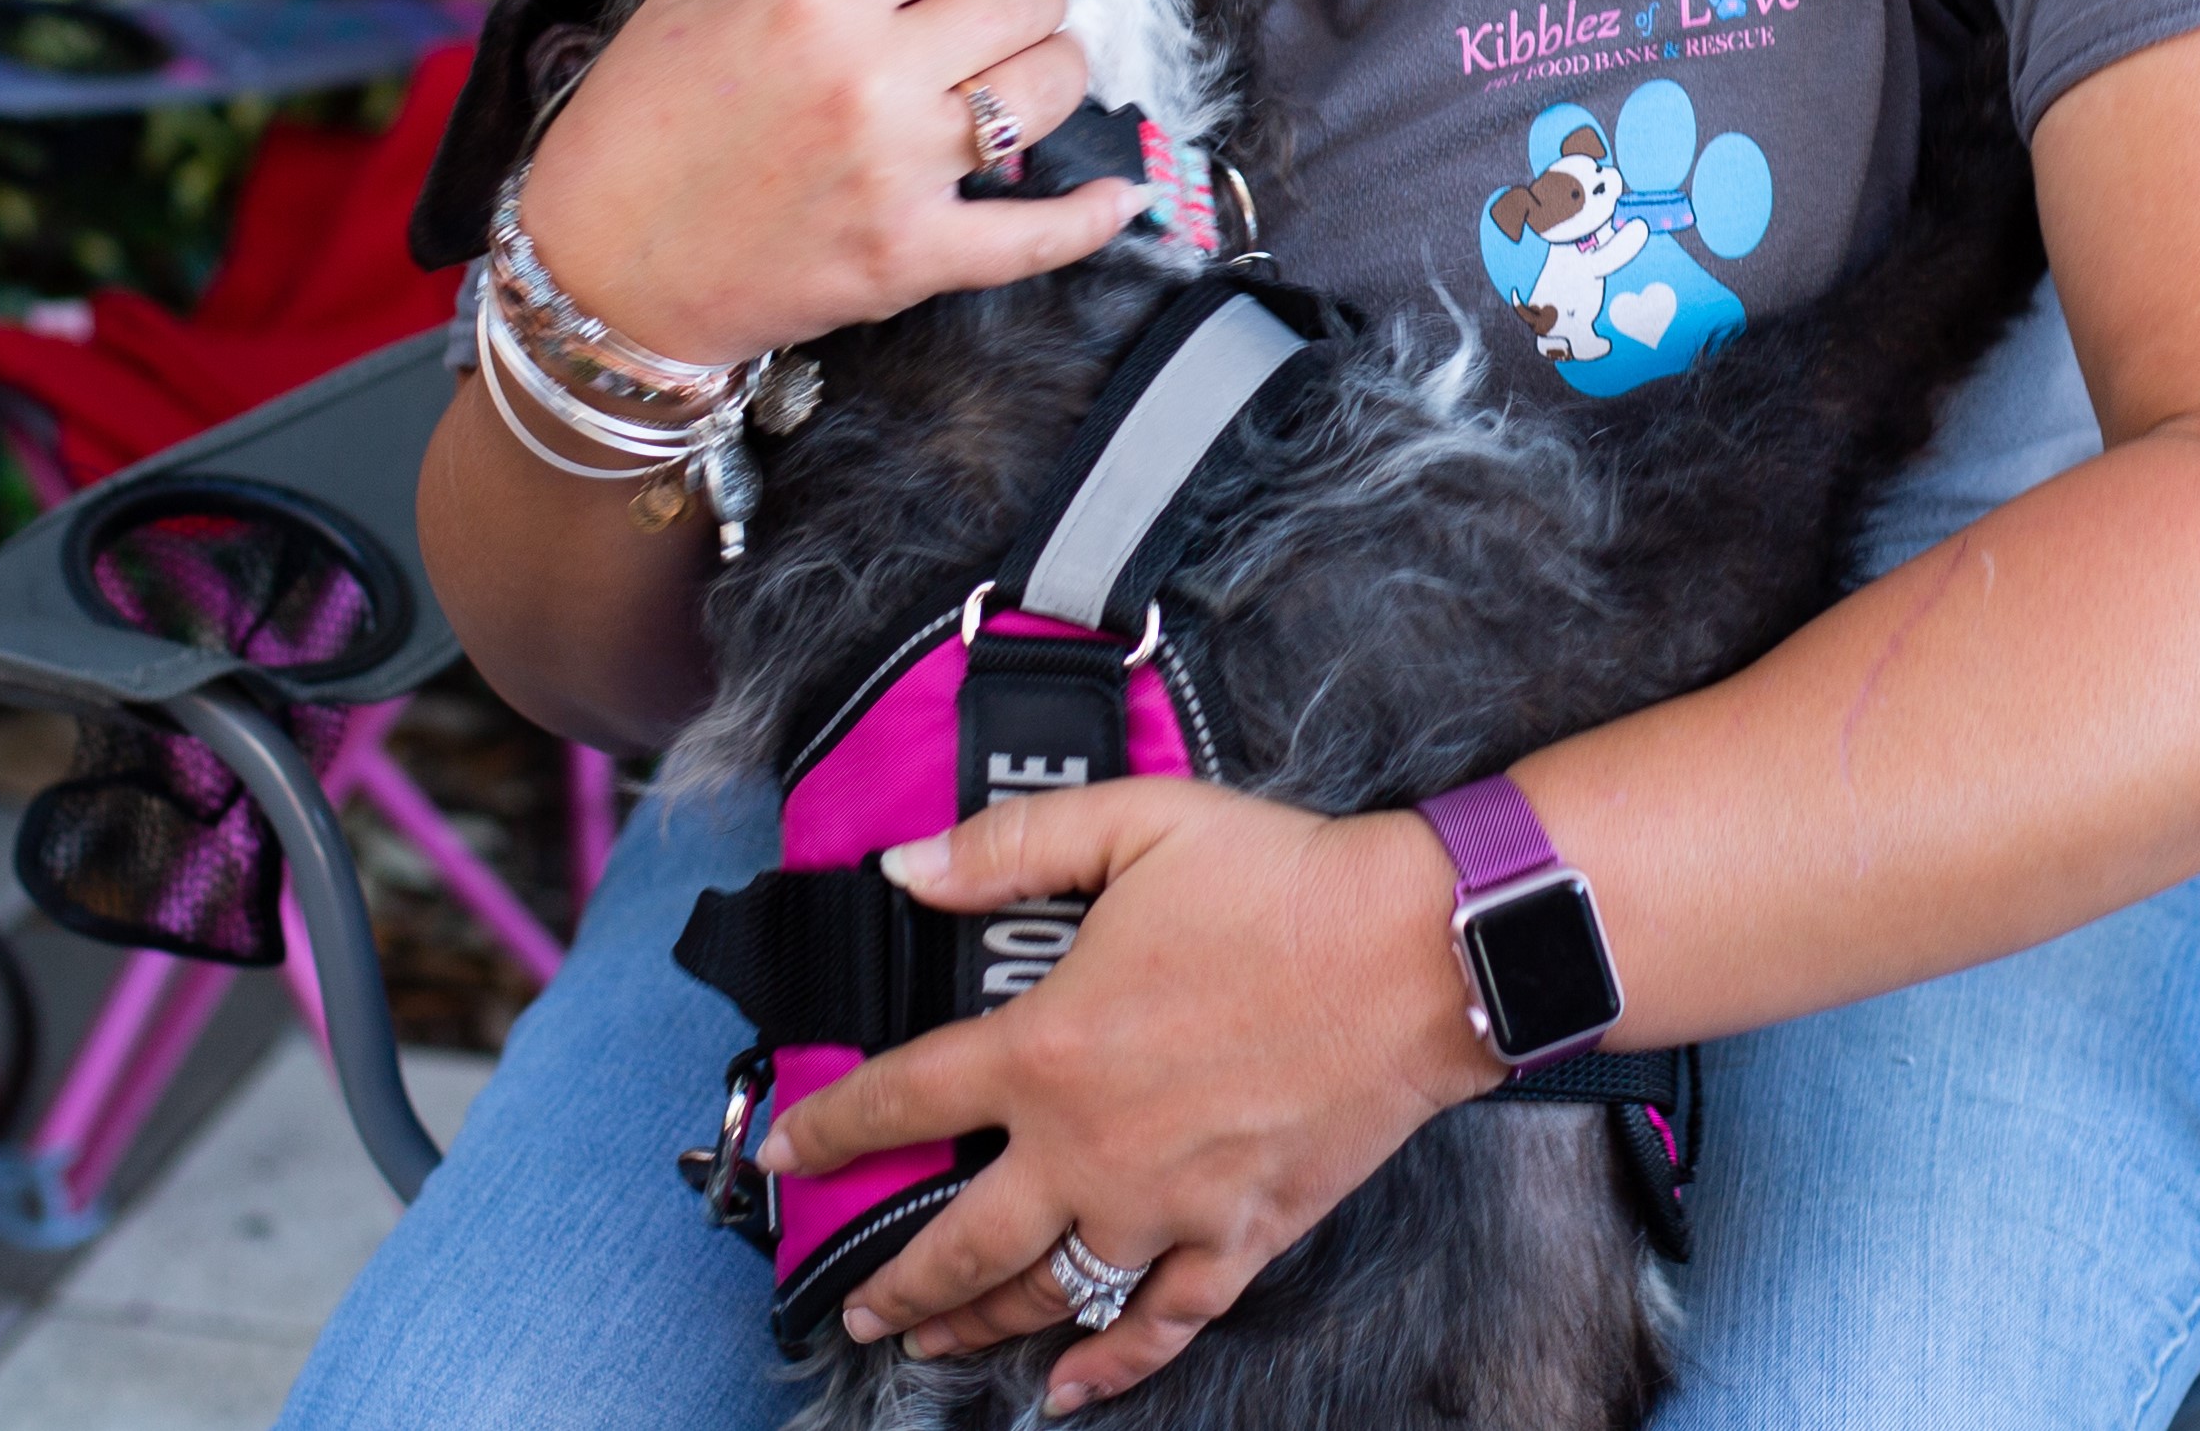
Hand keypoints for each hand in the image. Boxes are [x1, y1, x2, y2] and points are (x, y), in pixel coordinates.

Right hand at [517, 0, 1136, 363]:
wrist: (596, 280)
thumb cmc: (637, 128)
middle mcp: (871, 77)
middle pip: (1024, 0)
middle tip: (999, 14)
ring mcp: (898, 172)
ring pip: (1048, 92)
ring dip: (1053, 76)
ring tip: (1024, 77)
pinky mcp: (911, 259)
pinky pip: (1037, 236)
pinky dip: (1091, 218)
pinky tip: (1123, 197)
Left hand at [760, 782, 1496, 1408]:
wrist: (1414, 952)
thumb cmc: (1280, 882)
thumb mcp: (1135, 825)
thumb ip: (1008, 845)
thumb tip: (903, 866)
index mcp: (1049, 1051)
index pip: (904, 1103)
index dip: (830, 1129)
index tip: (785, 1150)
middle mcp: (1088, 1151)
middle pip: (956, 1244)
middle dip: (889, 1278)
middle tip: (850, 1298)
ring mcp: (1161, 1210)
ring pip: (1041, 1296)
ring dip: (972, 1326)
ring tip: (927, 1340)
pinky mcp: (1234, 1239)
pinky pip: (1154, 1326)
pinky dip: (1104, 1367)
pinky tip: (1066, 1386)